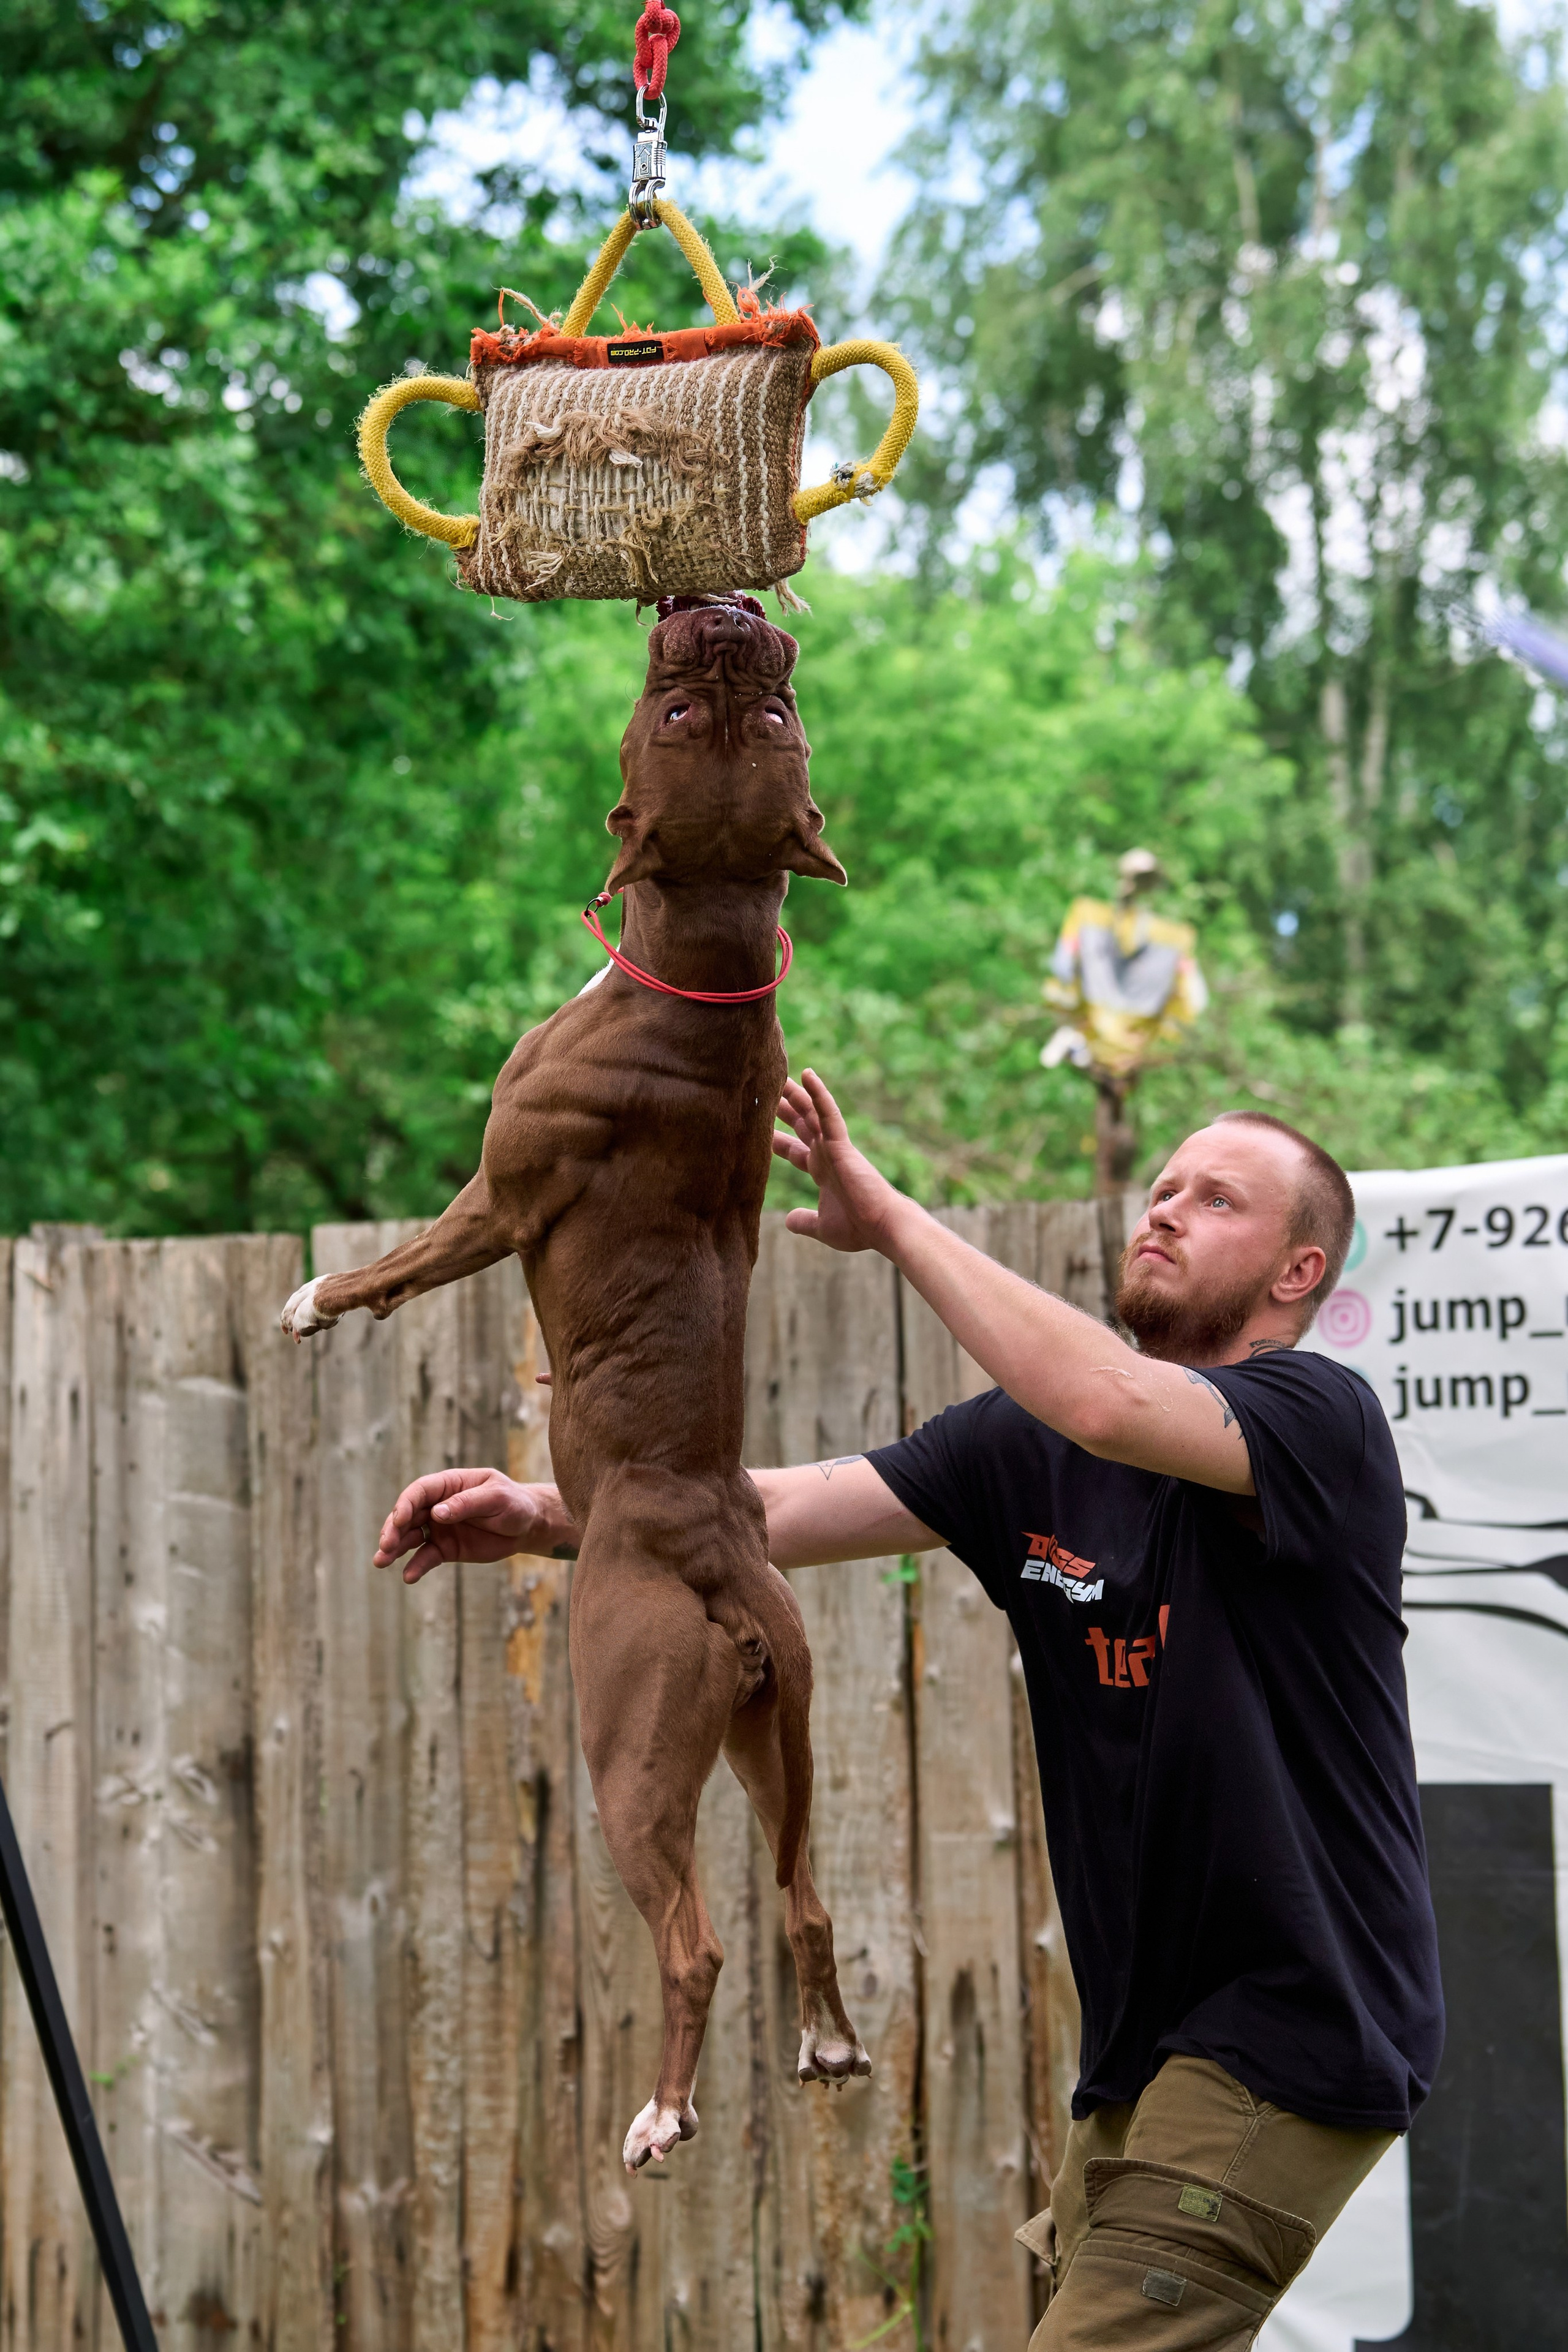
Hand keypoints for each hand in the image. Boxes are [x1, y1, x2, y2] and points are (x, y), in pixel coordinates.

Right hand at [372, 1469, 577, 1584]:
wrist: (527, 1525)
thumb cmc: (513, 1503)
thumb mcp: (496, 1498)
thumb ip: (467, 1503)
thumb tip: (437, 1513)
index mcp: (448, 1485)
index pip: (419, 1491)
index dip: (405, 1504)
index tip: (398, 1520)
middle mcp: (437, 1505)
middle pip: (407, 1515)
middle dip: (393, 1529)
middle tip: (385, 1546)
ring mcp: (438, 1528)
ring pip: (409, 1537)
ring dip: (394, 1548)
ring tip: (381, 1561)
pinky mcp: (445, 1549)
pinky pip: (426, 1557)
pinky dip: (416, 1566)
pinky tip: (408, 1576)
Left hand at [771, 1069, 907, 1254]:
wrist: (882, 1227)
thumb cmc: (858, 1228)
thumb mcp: (822, 1226)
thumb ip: (805, 1221)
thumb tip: (788, 1221)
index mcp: (822, 1171)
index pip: (795, 1150)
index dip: (778, 1140)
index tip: (759, 1130)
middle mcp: (826, 1154)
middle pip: (801, 1125)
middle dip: (784, 1109)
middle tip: (766, 1091)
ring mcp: (833, 1147)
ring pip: (811, 1112)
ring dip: (796, 1093)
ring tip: (779, 1074)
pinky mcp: (841, 1144)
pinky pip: (828, 1114)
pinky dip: (818, 1094)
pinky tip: (807, 1074)